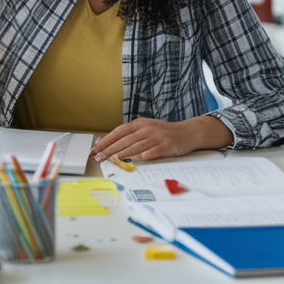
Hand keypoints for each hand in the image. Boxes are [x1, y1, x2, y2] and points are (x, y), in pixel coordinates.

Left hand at [91, 116, 233, 161]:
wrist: (187, 132)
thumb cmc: (164, 133)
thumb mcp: (147, 129)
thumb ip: (133, 136)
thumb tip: (113, 146)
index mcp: (140, 123)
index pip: (119, 131)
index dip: (106, 140)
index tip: (96, 148)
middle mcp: (146, 128)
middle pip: (124, 140)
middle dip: (109, 149)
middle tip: (99, 157)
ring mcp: (156, 137)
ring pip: (135, 146)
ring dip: (122, 153)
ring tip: (111, 159)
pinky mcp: (165, 146)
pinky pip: (151, 152)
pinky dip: (141, 156)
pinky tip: (133, 160)